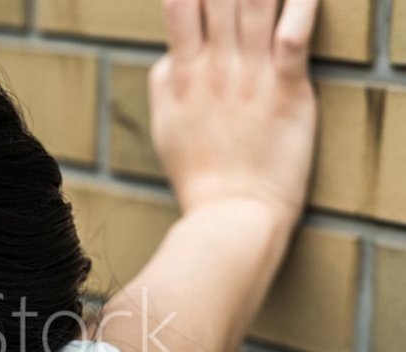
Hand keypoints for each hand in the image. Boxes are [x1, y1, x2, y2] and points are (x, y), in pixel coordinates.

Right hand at [150, 0, 319, 223]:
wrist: (231, 214)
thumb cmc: (199, 175)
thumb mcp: (165, 126)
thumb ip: (164, 82)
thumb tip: (172, 52)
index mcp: (182, 75)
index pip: (181, 6)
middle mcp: (216, 68)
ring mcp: (253, 78)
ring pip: (256, 6)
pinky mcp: (289, 92)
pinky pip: (295, 37)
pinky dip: (302, 9)